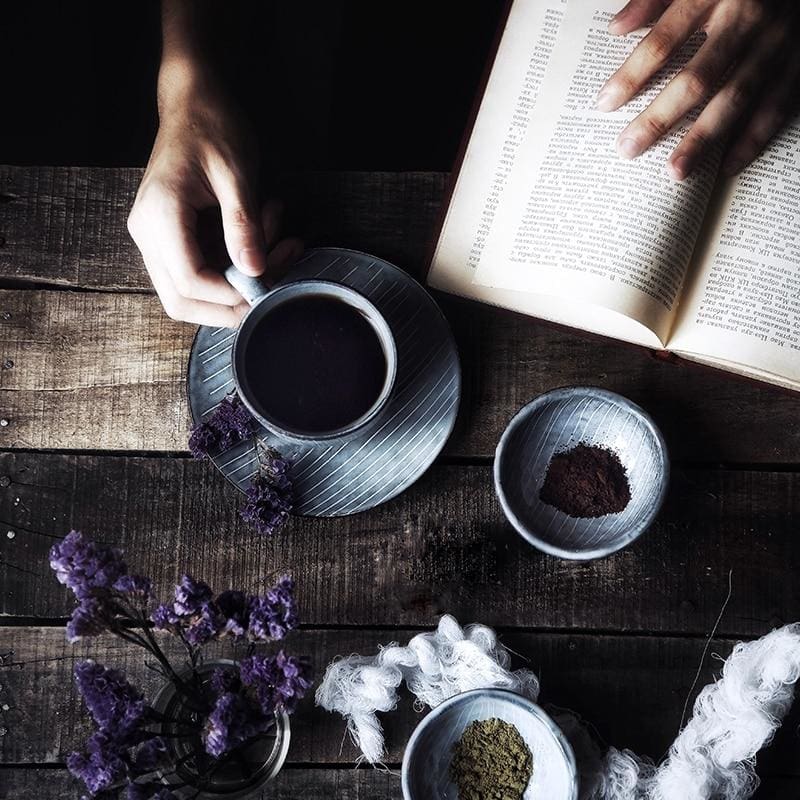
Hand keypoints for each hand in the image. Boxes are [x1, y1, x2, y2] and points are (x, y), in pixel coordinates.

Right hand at [128, 68, 301, 325]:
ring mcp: (157, 239)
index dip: (230, 293)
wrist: (193, 103)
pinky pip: (203, 272)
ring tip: (279, 244)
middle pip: (182, 301)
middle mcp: (149, 233)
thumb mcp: (237, 173)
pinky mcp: (173, 240)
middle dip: (232, 303)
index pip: (189, 280)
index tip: (268, 282)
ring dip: (239, 284)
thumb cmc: (213, 127)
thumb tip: (256, 271)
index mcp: (160, 214)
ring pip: (192, 293)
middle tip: (276, 281)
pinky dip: (236, 267)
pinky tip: (265, 236)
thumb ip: (243, 224)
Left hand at [597, 0, 799, 179]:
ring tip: (675, 172)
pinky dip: (753, 138)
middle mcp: (748, 19)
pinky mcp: (799, 60)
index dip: (632, 74)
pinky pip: (776, 104)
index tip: (604, 104)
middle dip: (659, 118)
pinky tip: (727, 165)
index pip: (663, 41)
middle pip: (696, 79)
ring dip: (703, 139)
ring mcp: (777, 42)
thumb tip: (615, 28)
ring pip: (735, 98)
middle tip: (628, 149)